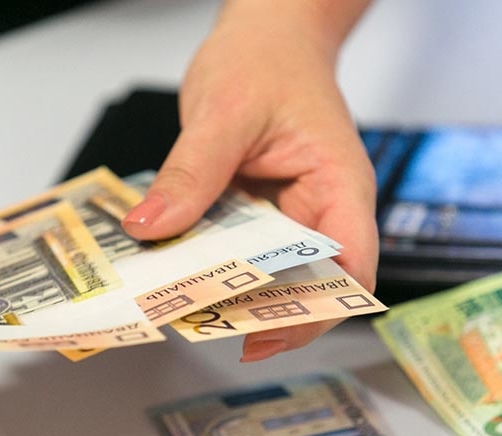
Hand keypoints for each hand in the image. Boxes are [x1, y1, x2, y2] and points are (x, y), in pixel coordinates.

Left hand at [122, 0, 376, 361]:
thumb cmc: (268, 58)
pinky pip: (239, 250)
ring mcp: (289, 214)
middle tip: (201, 324)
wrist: (268, 34)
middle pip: (307, 283)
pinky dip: (212, 264)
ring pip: (268, 273)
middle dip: (260, 313)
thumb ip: (191, 171)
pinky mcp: (258, 213)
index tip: (262, 335)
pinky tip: (176, 273)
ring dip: (230, 293)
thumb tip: (151, 227)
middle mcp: (322, 209)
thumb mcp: (224, 111)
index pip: (350, 269)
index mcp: (339, 187)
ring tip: (180, 308)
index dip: (315, 313)